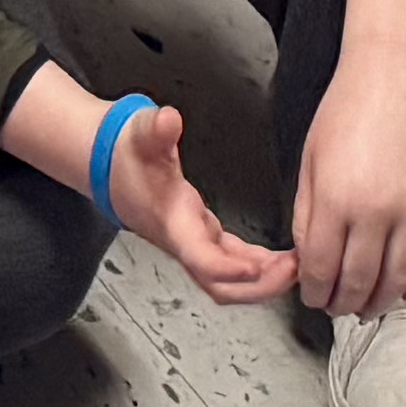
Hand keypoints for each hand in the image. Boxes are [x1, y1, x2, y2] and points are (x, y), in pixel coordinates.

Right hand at [98, 100, 299, 306]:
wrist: (107, 166)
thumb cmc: (125, 155)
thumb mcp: (140, 134)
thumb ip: (155, 128)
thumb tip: (167, 119)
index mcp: (173, 223)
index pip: (201, 259)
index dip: (228, 269)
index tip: (257, 267)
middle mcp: (183, 241)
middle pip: (219, 285)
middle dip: (258, 287)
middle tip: (296, 271)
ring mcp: (192, 243)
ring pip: (226, 280)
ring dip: (261, 280)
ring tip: (297, 267)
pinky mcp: (200, 236)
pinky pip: (231, 262)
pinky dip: (256, 266)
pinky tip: (279, 260)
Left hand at [290, 34, 405, 318]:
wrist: (396, 66)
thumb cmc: (348, 104)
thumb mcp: (310, 158)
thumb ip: (306, 213)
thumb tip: (308, 258)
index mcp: (336, 198)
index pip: (322, 269)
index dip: (315, 292)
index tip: (314, 297)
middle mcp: (376, 209)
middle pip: (360, 282)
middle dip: (345, 303)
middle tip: (339, 308)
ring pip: (400, 277)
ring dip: (382, 301)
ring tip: (370, 305)